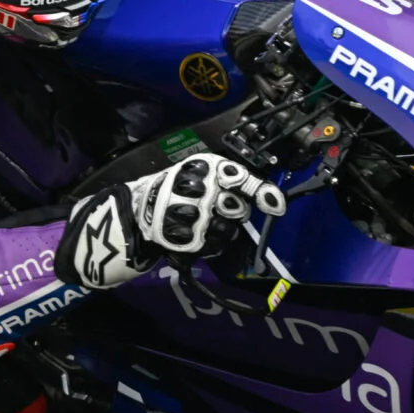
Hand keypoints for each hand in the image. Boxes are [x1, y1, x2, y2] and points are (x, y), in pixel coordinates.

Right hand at [57, 152, 285, 288]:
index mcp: (202, 166)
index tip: (276, 205)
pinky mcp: (181, 236)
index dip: (260, 191)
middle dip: (233, 212)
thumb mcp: (204, 177)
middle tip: (216, 209)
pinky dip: (209, 244)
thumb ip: (241, 184)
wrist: (136, 212)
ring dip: (220, 230)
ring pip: (226, 229)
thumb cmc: (178, 192)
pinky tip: (195, 234)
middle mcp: (196, 188)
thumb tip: (277, 203)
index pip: (238, 176)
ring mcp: (188, 213)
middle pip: (235, 207)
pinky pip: (212, 246)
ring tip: (201, 222)